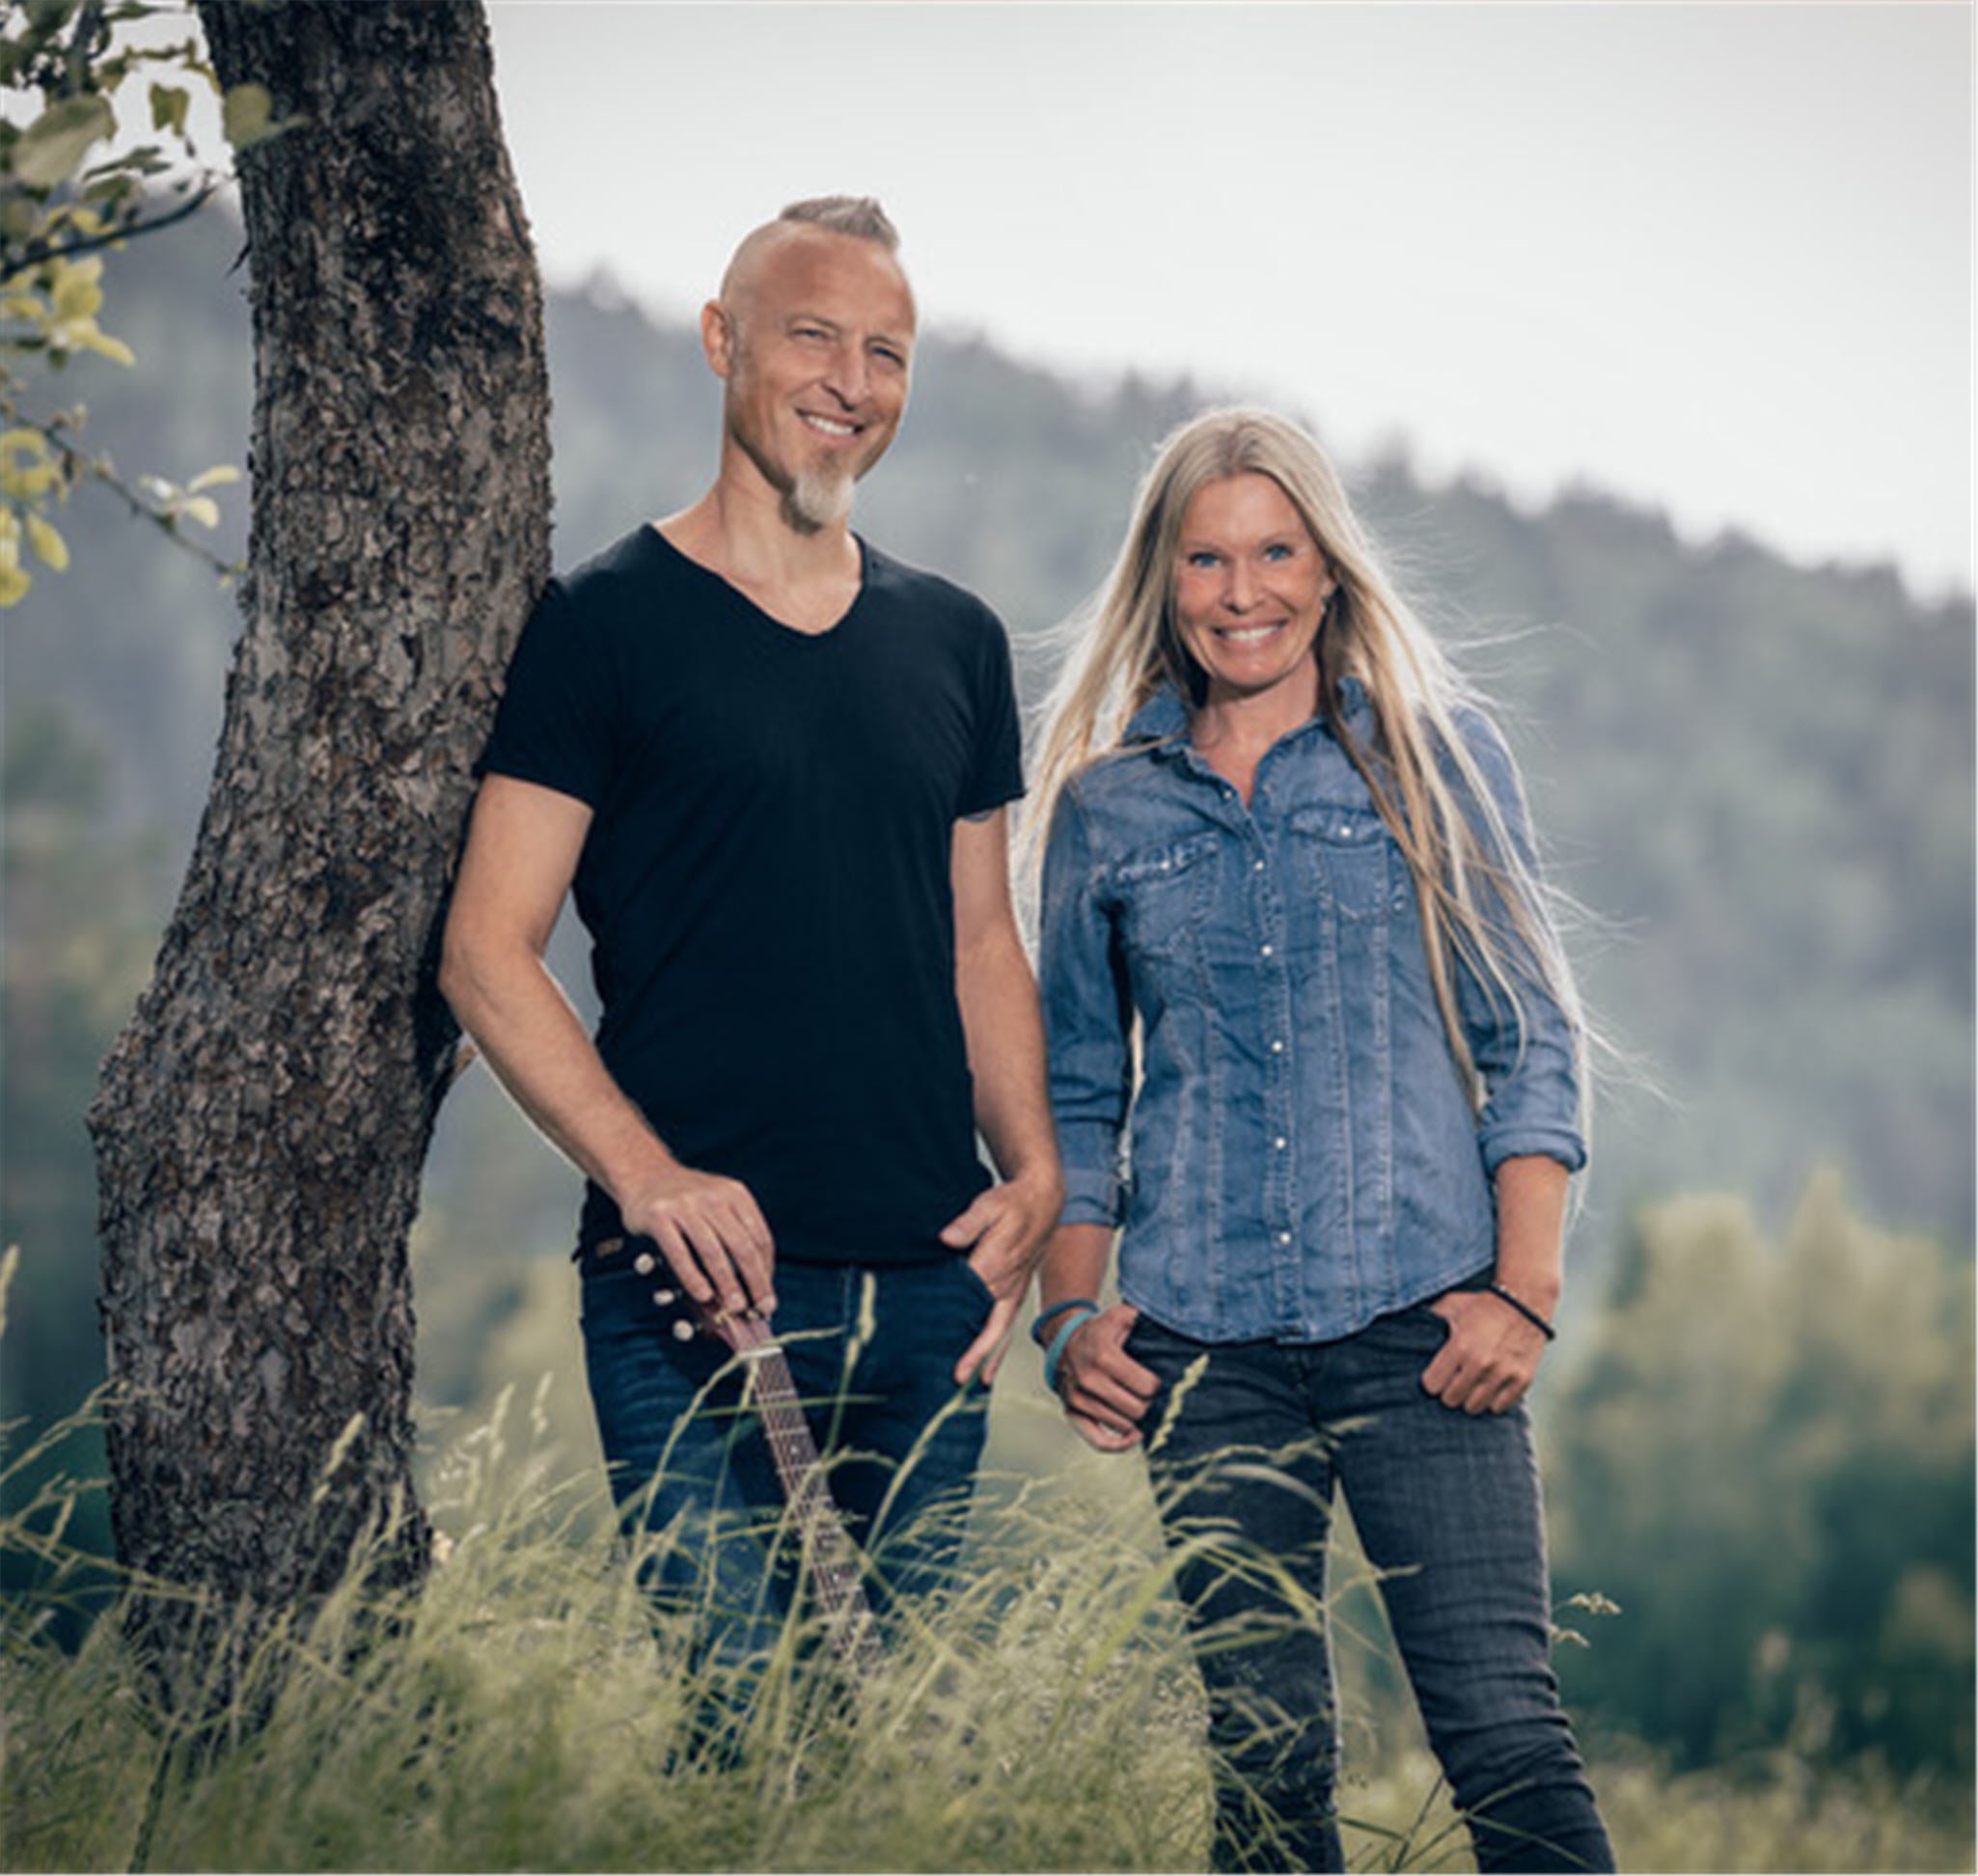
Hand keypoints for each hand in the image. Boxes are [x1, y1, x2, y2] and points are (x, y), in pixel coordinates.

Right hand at [619, 1163, 774, 1318]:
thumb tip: (756, 1281)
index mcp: (734, 1194)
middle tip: (760, 1309)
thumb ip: (735, 1233)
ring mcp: (685, 1205)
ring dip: (727, 1284)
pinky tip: (703, 1295)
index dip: (766, 1271)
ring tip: (735, 1307)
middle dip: (754, 1282)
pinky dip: (693, 1277)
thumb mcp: (718, 1202)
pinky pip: (679, 1253)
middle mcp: (713, 1197)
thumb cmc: (687, 1199)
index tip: (767, 1296)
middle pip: (741, 1246)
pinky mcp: (659, 1216)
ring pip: (712, 1251)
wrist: (645, 1173)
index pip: (759, 1237)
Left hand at [941, 1168, 1063, 1385]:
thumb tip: (947, 1238)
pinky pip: (1007, 1326)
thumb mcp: (988, 1204)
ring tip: (977, 1383)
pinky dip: (998, 1348)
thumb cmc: (1013, 1203)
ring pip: (1002, 1332)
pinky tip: (989, 1365)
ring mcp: (1014, 1292)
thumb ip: (968, 1223)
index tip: (936, 1339)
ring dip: (990, 1358)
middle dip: (976, 1354)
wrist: (1043, 1201)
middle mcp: (1008, 1285)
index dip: (954, 1319)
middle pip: (992, 1327)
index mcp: (998, 1265)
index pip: (973, 1298)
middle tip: (958, 1377)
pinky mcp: (1016, 1293)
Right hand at [1055, 1304, 1157, 1450]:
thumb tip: (1174, 1327)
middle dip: (1149, 1403)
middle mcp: (1088, 1380)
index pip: (1147, 1387)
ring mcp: (1078, 1399)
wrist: (1064, 1339)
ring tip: (1139, 1404)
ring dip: (1136, 1419)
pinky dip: (1120, 1443)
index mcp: (1103, 1356)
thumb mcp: (1121, 1316)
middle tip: (1149, 1395)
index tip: (1157, 1381)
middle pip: (1137, 1409)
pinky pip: (1099, 1441)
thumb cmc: (1100, 1331)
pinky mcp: (1072, 1413)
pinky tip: (1133, 1435)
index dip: (1158, 1387)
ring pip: (1123, 1425)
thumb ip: (1145, 1319)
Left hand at [1421, 1289, 1545, 1413]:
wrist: (1525, 1302)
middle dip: (1449, 1391)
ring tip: (1472, 1384)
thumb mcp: (1451, 1304)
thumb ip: (1429, 1317)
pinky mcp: (1522, 1380)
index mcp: (1459, 1347)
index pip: (1432, 1385)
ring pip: (1474, 1407)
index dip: (1431, 1381)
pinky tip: (1490, 1386)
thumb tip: (1401, 1321)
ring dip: (1470, 1398)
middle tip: (1454, 1380)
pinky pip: (1498, 1408)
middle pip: (1451, 1400)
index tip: (1436, 1375)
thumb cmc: (1482, 1304)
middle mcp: (1480, 1364)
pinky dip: (1493, 1400)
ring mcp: (1503, 1374)